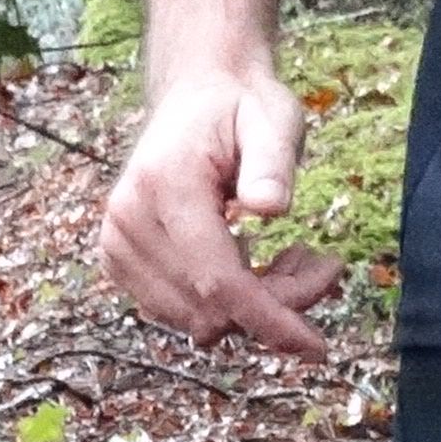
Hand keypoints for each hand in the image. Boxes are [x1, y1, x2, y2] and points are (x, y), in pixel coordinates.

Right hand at [95, 65, 341, 363]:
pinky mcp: (119, 260)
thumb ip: (272, 161)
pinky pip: (180, 312)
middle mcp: (128, 220)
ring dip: (252, 308)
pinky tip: (256, 265)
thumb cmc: (240, 107)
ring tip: (294, 259)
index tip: (317, 346)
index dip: (270, 319)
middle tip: (324, 266)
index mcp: (165, 185)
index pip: (217, 280)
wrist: (195, 94)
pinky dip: (224, 304)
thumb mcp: (273, 118)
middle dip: (276, 305)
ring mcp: (117, 244)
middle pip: (210, 307)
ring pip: (196, 320)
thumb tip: (270, 208)